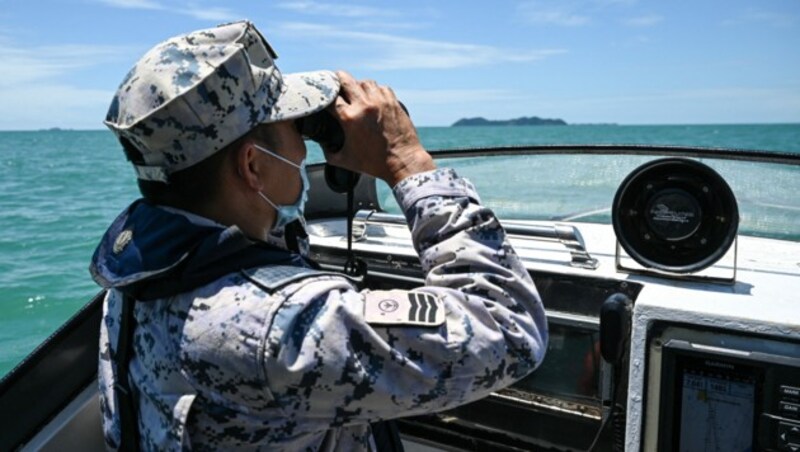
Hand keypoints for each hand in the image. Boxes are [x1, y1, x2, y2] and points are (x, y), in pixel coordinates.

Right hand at [324, 71, 434, 186]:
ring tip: (356, 93)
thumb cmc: (374, 163)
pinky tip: (373, 98)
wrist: (402, 162)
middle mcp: (364, 105)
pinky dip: (375, 91)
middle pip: (345, 79)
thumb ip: (328, 152)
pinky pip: (381, 88)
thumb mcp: (345, 160)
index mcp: (349, 118)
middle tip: (335, 83)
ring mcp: (380, 102)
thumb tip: (323, 145)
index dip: (323, 95)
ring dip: (358, 85)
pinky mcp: (393, 102)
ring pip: (364, 82)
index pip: (330, 97)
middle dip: (337, 80)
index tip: (322, 98)